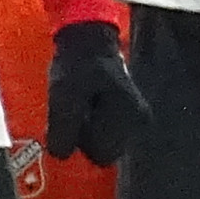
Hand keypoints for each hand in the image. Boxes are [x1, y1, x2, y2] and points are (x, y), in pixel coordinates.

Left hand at [44, 18, 145, 162]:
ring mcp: (137, 120)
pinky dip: (95, 126)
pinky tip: (89, 107)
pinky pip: (108, 136)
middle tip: (76, 111)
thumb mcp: (63, 94)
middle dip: (86, 137)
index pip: (101, 153)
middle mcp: (139, 121)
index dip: (81, 140)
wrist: (89, 42)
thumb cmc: (77, 65)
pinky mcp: (131, 117)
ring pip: (106, 146)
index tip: (73, 115)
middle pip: (105, 153)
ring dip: (89, 132)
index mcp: (127, 114)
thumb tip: (61, 156)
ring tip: (82, 106)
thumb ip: (63, 126)